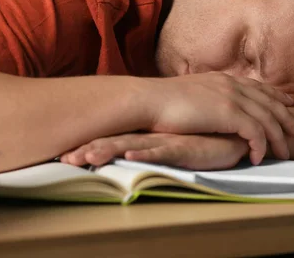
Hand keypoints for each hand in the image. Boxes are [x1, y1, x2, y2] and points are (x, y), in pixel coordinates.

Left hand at [60, 133, 249, 169]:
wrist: (228, 134)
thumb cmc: (197, 141)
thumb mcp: (169, 146)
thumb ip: (150, 147)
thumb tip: (126, 152)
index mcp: (144, 137)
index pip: (111, 142)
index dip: (89, 146)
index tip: (65, 156)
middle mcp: (150, 137)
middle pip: (113, 143)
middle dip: (89, 149)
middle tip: (65, 159)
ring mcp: (164, 141)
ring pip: (130, 146)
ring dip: (107, 151)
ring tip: (85, 157)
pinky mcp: (181, 148)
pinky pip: (160, 152)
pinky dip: (143, 154)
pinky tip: (128, 155)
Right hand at [142, 72, 293, 164]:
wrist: (149, 100)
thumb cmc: (161, 101)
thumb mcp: (188, 93)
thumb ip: (204, 98)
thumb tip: (206, 107)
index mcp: (222, 79)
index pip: (257, 86)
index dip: (276, 96)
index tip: (289, 103)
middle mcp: (230, 85)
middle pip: (270, 102)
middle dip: (287, 117)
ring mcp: (231, 98)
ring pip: (268, 119)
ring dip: (279, 138)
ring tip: (285, 154)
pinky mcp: (228, 113)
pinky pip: (256, 132)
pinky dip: (261, 146)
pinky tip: (258, 157)